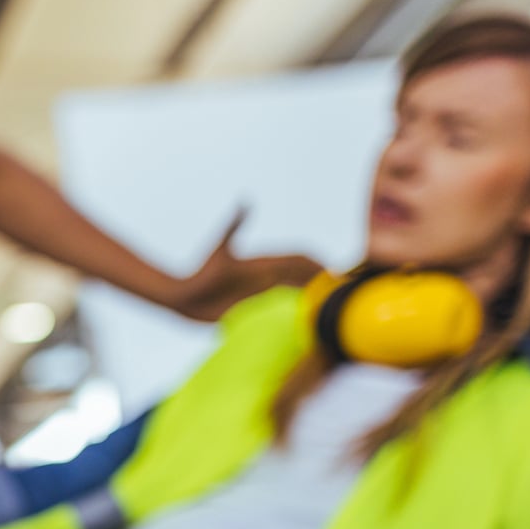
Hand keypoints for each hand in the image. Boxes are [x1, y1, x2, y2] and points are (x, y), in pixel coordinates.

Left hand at [169, 210, 323, 321]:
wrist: (184, 298)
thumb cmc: (201, 274)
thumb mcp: (220, 251)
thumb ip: (233, 228)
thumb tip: (244, 203)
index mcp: (263, 263)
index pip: (297, 259)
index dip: (315, 262)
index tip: (333, 268)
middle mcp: (266, 278)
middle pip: (301, 277)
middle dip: (322, 281)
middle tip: (345, 290)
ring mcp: (261, 294)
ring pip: (294, 294)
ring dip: (312, 299)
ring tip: (334, 309)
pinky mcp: (254, 310)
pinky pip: (281, 312)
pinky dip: (296, 315)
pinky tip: (308, 324)